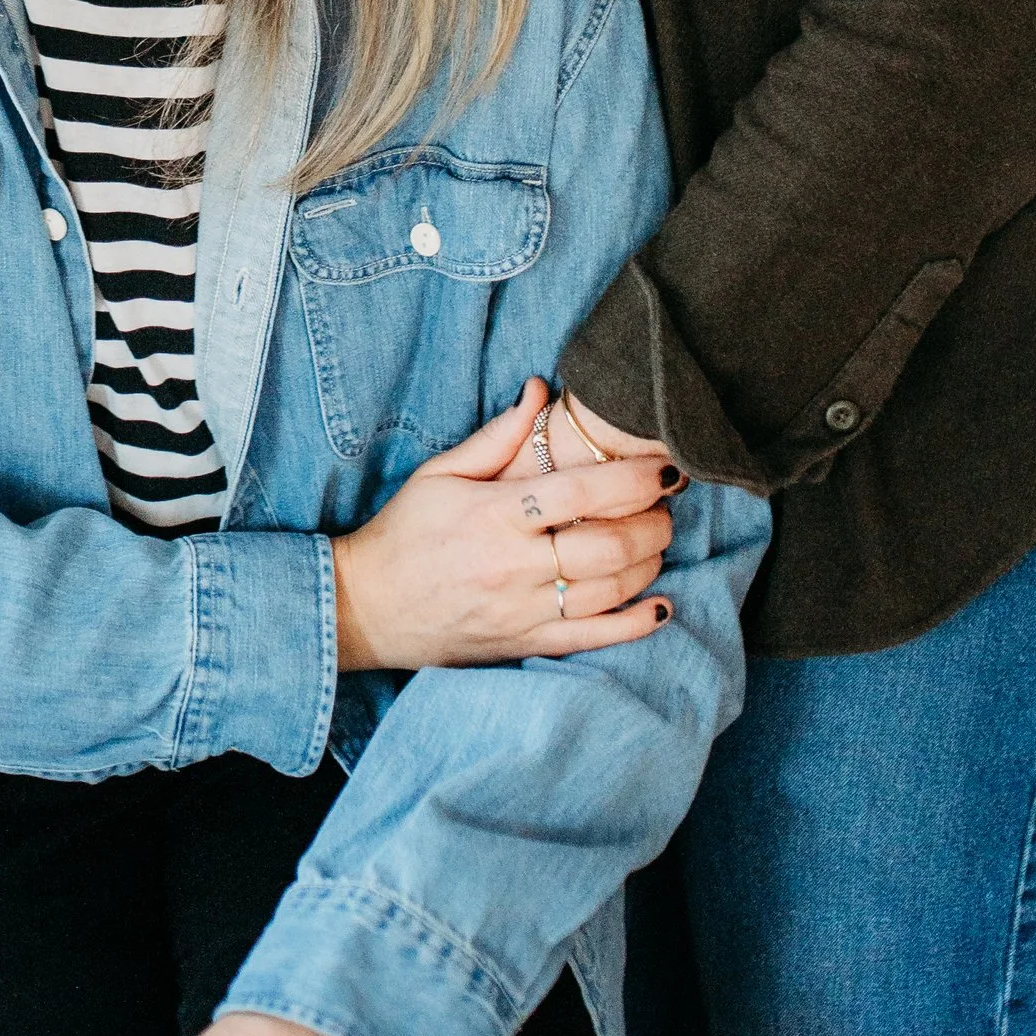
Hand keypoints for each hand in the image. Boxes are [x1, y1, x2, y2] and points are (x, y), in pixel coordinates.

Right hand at [331, 378, 682, 668]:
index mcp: (495, 514)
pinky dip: (634, 625)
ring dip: (648, 565)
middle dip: (652, 524)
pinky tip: (660, 608)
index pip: (581, 493)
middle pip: (607, 546)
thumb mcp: (440, 473)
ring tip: (659, 542)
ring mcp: (522, 610)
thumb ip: (497, 436)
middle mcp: (514, 565)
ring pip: (609, 591)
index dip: (633, 480)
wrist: (368, 606)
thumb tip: (540, 390)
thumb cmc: (403, 532)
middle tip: (667, 506)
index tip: (666, 469)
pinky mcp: (525, 645)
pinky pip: (593, 639)